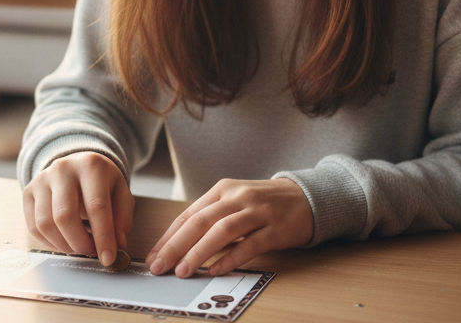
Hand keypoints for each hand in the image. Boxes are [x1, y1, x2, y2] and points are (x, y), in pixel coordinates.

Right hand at [21, 152, 134, 267]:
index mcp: (91, 165)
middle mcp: (63, 169)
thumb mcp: (120, 192)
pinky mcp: (28, 192)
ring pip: (45, 224)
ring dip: (64, 244)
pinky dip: (50, 242)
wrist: (76, 164)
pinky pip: (34, 226)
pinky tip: (65, 241)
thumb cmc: (101, 181)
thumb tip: (117, 242)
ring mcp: (42, 179)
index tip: (108, 258)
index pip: (97, 206)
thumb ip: (122, 217)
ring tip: (79, 246)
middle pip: (65, 216)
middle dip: (80, 243)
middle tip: (92, 252)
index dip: (103, 237)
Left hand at [145, 178, 312, 277]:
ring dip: (199, 253)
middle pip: (200, 221)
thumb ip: (211, 218)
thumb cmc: (264, 203)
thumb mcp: (235, 201)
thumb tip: (179, 246)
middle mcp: (238, 197)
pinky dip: (230, 258)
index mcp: (223, 190)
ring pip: (222, 231)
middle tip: (160, 266)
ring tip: (183, 271)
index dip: (169, 237)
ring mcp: (257, 212)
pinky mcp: (275, 229)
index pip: (189, 214)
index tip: (154, 256)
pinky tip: (216, 271)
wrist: (306, 197)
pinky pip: (249, 245)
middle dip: (176, 246)